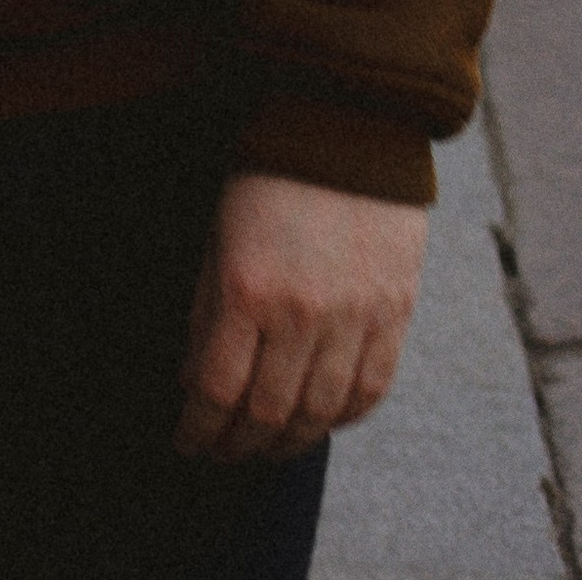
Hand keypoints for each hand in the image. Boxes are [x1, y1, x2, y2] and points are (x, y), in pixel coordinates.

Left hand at [177, 172, 428, 461]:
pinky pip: (370, 392)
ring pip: (320, 414)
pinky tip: (319, 422)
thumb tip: (193, 382)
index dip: (198, 429)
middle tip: (223, 453)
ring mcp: (354, 317)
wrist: (345, 127)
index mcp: (247, 289)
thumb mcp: (217, 236)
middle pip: (268, 413)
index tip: (187, 444)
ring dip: (289, 444)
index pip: (217, 390)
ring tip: (267, 448)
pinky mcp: (394, 314)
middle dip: (239, 445)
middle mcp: (302, 313)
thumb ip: (206, 312)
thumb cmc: (267, 178)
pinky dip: (342, 420)